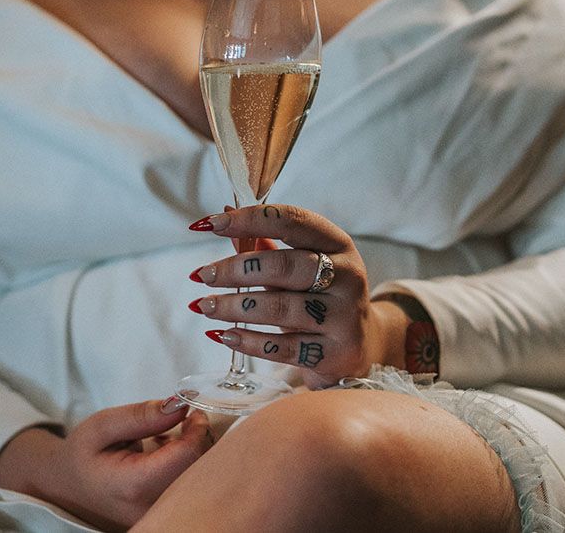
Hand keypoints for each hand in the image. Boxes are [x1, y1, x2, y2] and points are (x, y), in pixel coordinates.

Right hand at [0, 399, 212, 530]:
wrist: (64, 488)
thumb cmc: (82, 454)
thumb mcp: (103, 425)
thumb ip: (142, 415)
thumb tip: (180, 406)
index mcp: (135, 485)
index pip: (188, 455)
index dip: (198, 429)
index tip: (192, 412)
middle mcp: (150, 507)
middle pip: (199, 470)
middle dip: (201, 439)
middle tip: (187, 421)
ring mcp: (157, 515)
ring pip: (198, 479)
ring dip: (195, 451)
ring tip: (171, 437)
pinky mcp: (163, 515)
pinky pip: (189, 487)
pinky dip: (188, 464)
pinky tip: (168, 453)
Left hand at [188, 204, 411, 387]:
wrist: (361, 346)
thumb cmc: (321, 297)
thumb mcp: (302, 266)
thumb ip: (264, 244)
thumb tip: (224, 212)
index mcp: (337, 243)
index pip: (293, 221)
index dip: (250, 219)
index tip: (211, 224)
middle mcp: (347, 275)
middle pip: (285, 266)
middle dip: (236, 269)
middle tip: (203, 274)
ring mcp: (343, 315)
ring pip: (281, 307)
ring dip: (234, 307)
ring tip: (205, 306)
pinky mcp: (334, 352)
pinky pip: (283, 347)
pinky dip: (249, 341)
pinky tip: (224, 335)